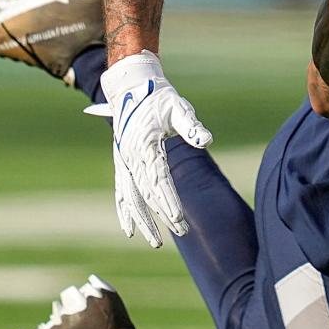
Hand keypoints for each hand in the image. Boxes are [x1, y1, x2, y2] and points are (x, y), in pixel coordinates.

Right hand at [85, 51, 211, 246]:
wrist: (133, 86)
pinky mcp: (122, 163)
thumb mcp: (178, 107)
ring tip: (156, 242)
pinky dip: (125, 211)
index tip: (179, 220)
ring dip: (143, 220)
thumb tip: (207, 140)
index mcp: (144, 146)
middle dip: (163, 214)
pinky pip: (122, 192)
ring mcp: (123, 161)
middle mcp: (130, 157)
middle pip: (147, 193)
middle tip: (182, 231)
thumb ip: (191, 126)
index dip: (168, 202)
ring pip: (132, 198)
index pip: (158, 181)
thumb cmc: (159, 97)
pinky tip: (130, 230)